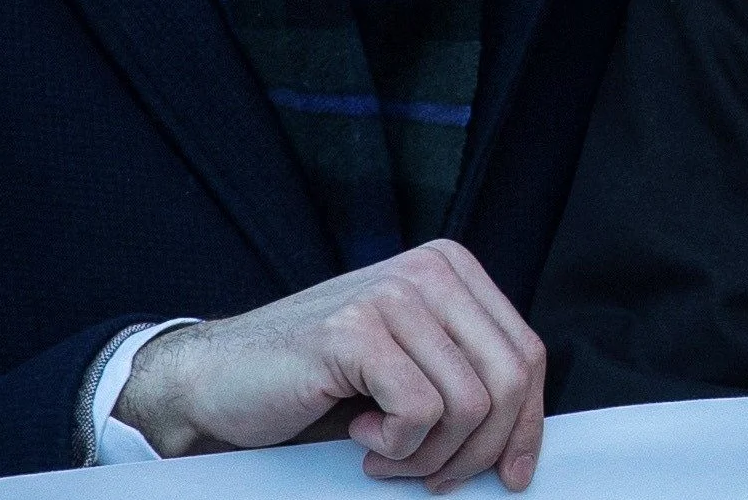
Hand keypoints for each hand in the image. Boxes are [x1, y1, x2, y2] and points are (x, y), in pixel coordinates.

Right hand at [121, 241, 544, 490]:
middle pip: (508, 381)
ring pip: (468, 405)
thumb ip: (466, 380)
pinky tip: (358, 433)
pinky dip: (394, 447)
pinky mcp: (355, 330)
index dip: (527, 426)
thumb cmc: (318, 385)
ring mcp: (392, 294)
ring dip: (428, 456)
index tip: (512, 475)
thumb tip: (527, 444)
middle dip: (478, 451)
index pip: (528, 355)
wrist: (220, 381)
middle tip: (429, 477)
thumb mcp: (411, 369)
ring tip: (384, 453)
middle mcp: (429, 270)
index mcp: (451, 270)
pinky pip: (419, 413)